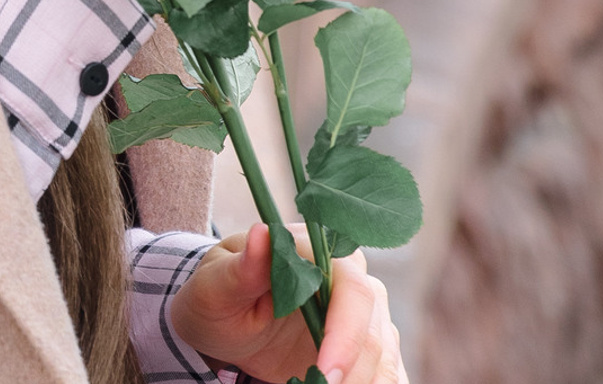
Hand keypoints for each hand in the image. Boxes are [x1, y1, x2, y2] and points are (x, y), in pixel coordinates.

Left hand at [169, 225, 406, 383]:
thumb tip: (263, 233)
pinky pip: (386, 375)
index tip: (325, 374)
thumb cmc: (217, 297)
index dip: (345, 335)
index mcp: (314, 251)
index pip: (352, 290)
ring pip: (385, 360)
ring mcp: (364, 314)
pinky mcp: (366, 347)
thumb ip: (243, 267)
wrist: (222, 321)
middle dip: (351, 376)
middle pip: (374, 333)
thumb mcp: (216, 286)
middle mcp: (349, 277)